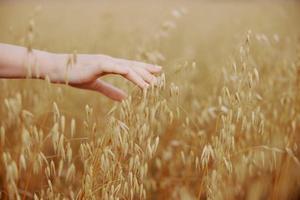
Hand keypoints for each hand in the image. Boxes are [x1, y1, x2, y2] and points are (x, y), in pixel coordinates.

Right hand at [46, 53, 161, 100]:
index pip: (130, 67)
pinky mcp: (99, 65)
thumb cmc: (75, 75)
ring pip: (127, 68)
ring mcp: (105, 62)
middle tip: (160, 77)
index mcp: (109, 65)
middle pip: (132, 66)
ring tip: (152, 84)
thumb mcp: (95, 85)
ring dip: (141, 75)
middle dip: (146, 71)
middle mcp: (110, 61)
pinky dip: (127, 72)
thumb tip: (124, 99)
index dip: (143, 70)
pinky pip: (116, 68)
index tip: (155, 73)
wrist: (58, 69)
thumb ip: (110, 91)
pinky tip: (136, 78)